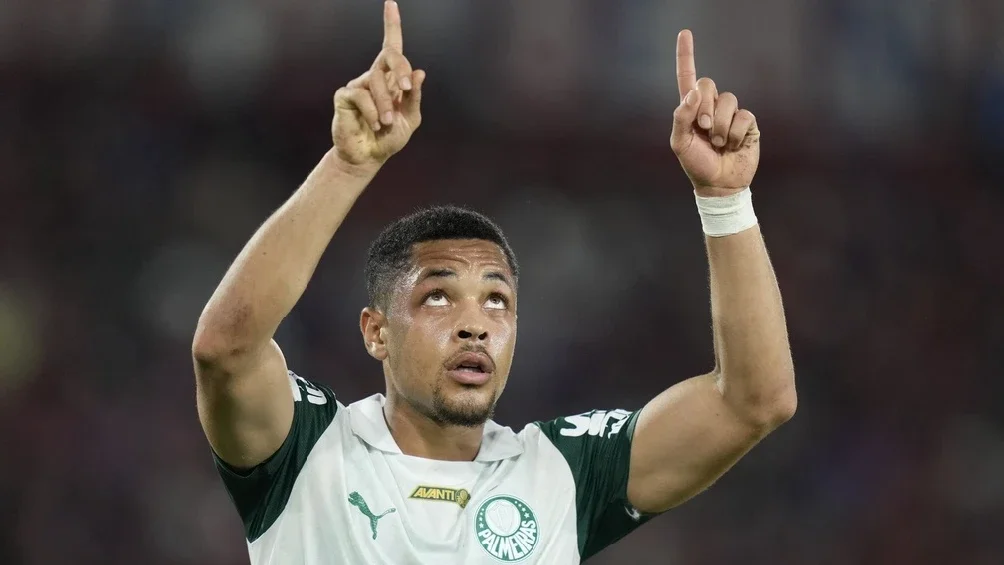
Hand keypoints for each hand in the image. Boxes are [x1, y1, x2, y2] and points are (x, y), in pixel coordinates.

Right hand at [332, 1, 425, 169]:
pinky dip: (372, 111)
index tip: (391, 4)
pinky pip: (361, 95)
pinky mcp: (344, 96)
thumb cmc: (389, 137)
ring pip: (376, 81)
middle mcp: (374, 77)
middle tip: (406, 89)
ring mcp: (357, 85)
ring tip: (386, 123)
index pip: (392, 48)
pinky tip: (374, 124)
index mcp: (391, 80)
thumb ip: (414, 97)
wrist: (368, 157)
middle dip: (400, 69)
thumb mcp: (410, 119)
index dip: (391, 25)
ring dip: (386, 104)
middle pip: (389, 57)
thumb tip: (419, 72)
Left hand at [670, 30, 759, 194]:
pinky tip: (733, 145)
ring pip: (728, 100)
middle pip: (708, 84)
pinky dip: (735, 133)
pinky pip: (743, 116)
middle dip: (704, 107)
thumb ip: (681, 118)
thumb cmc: (697, 164)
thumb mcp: (680, 144)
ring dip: (720, 125)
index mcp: (691, 109)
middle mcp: (711, 106)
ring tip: (719, 143)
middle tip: (704, 129)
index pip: (688, 77)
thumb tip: (690, 94)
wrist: (720, 184)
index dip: (686, 55)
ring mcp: (730, 114)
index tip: (685, 33)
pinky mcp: (747, 123)